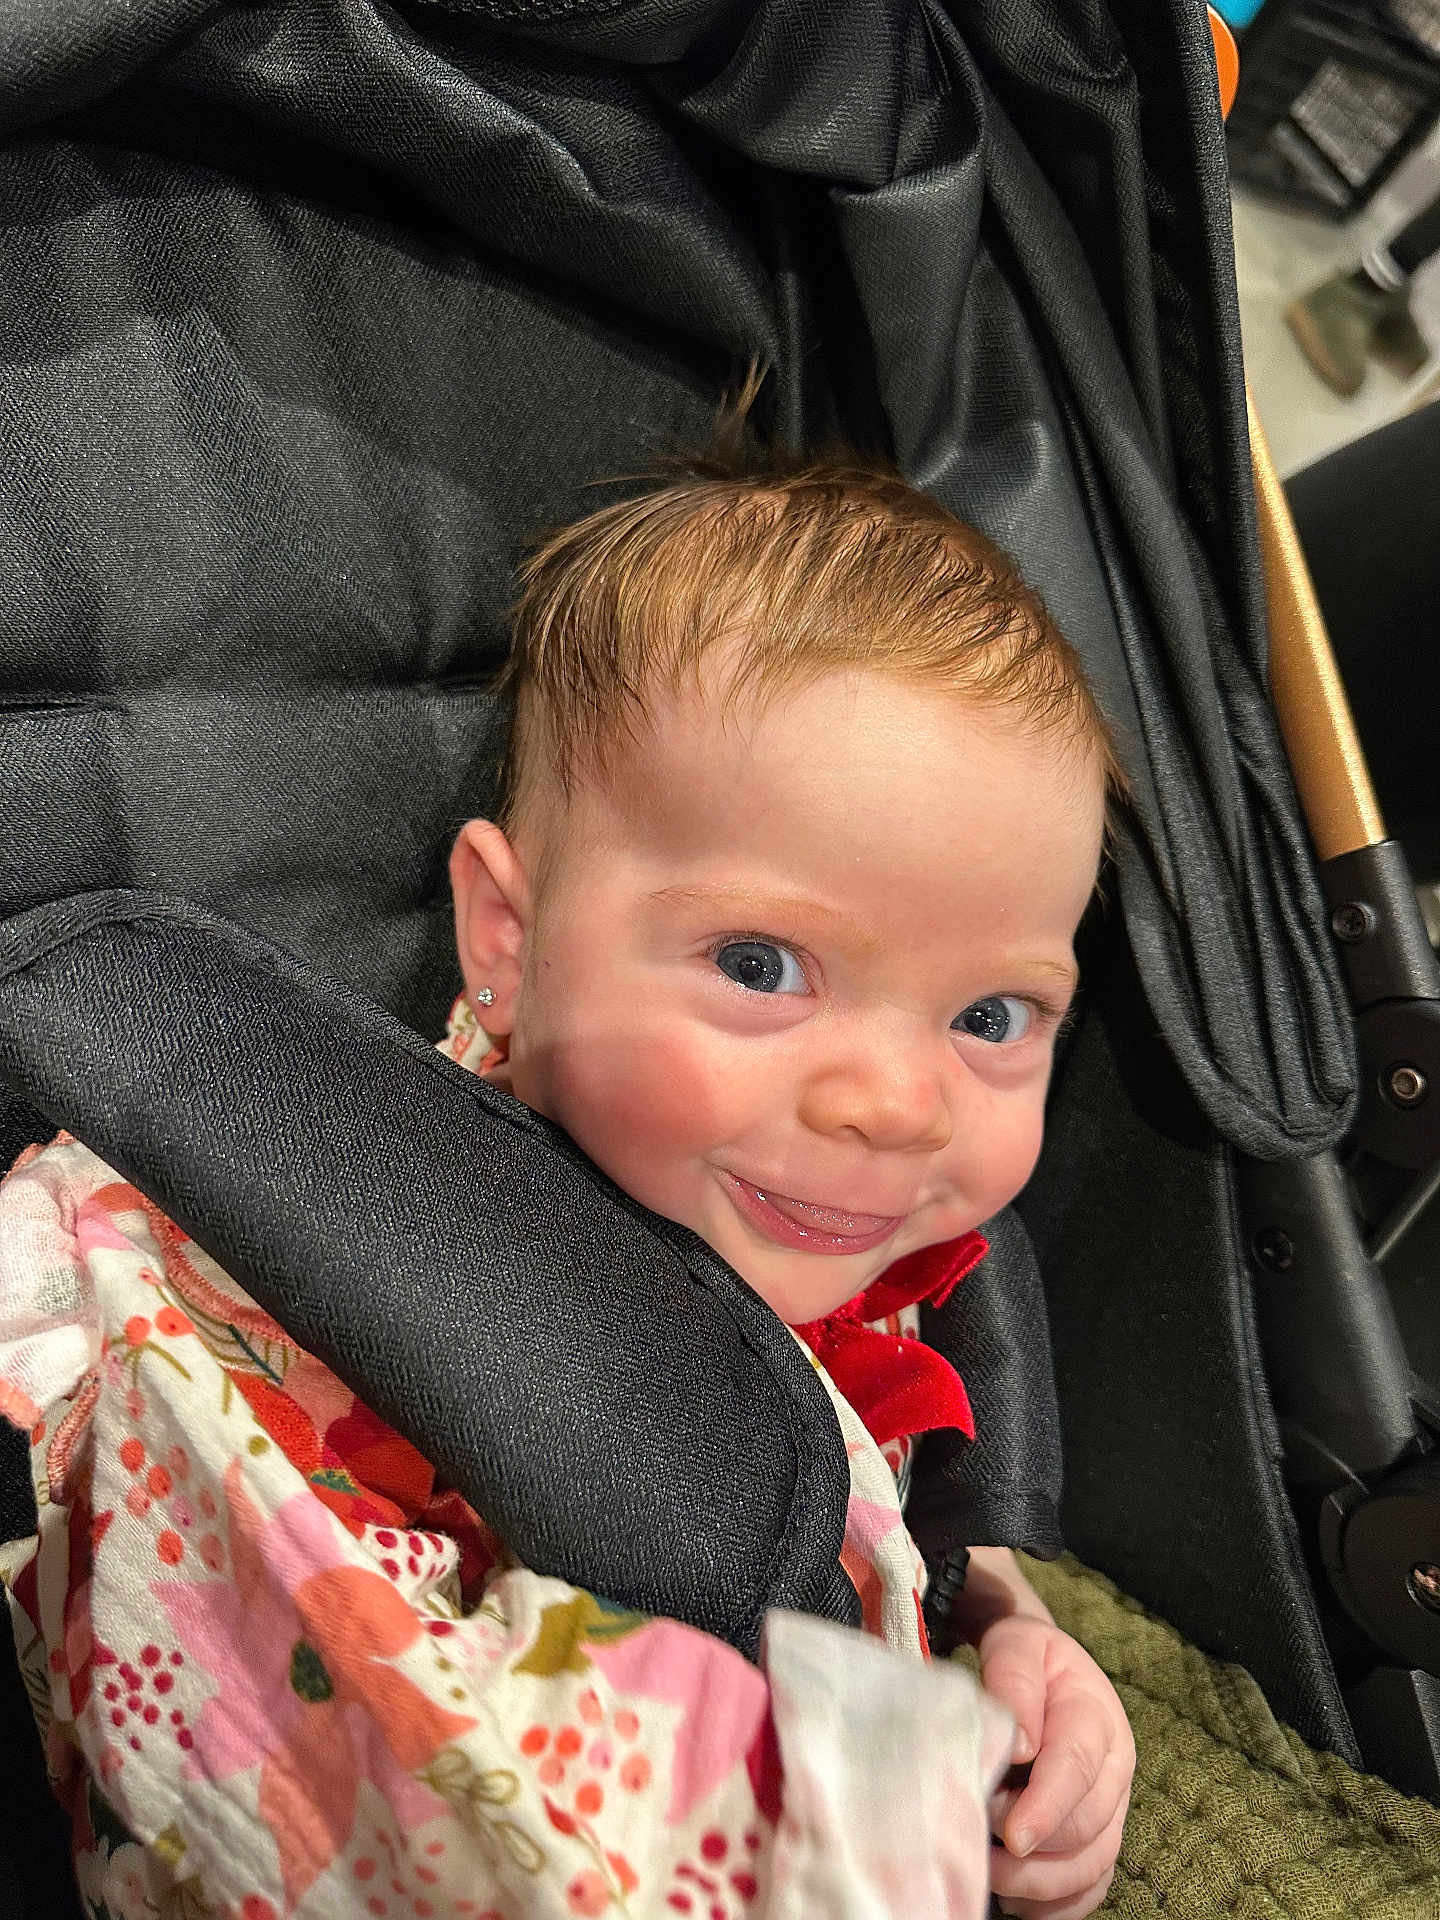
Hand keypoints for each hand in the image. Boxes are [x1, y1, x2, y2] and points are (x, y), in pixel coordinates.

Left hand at [978, 1613, 1134, 1919]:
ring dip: (1041, 1884)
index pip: (1077, 1769)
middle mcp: (1115, 1769)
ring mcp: (1111, 1808)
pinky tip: (1016, 1898)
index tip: (1011, 1834)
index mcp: (1097, 1718)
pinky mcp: (1099, 1837)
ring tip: (990, 1873)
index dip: (1046, 1808)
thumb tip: (1021, 1745)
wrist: (1040, 1666)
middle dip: (1033, 1848)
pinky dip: (1057, 1905)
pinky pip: (1091, 1887)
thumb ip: (1016, 1680)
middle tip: (979, 1837)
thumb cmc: (1024, 1657)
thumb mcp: (1017, 1645)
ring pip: (1092, 1866)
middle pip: (1086, 1828)